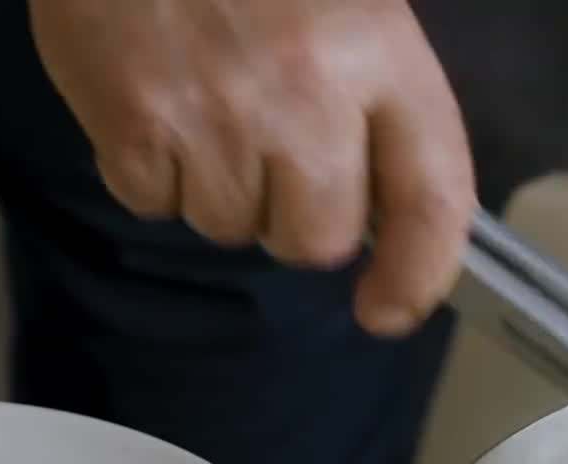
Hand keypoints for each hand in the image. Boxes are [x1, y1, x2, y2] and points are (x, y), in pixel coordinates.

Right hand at [29, 0, 474, 336]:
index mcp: (379, 51)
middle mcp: (307, 94)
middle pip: (317, 240)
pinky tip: (155, 99)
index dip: (420, 274)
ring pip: (231, 226)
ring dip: (219, 186)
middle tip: (270, 149)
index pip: (432, 197)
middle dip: (295, 218)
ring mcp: (218, 115)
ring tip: (205, 100)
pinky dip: (150, 170)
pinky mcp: (135, 126)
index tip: (390, 307)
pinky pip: (154, 202)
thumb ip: (379, 99)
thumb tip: (391, 214)